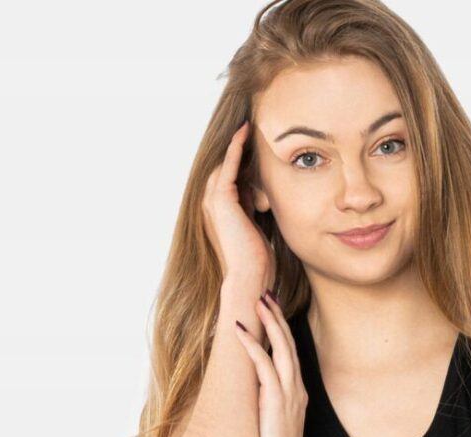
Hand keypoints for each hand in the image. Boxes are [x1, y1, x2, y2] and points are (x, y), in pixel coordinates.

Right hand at [202, 120, 275, 290]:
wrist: (250, 278)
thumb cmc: (257, 262)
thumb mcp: (255, 229)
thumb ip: (252, 211)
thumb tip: (260, 196)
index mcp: (219, 214)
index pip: (228, 179)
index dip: (239, 161)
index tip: (252, 144)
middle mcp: (211, 206)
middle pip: (223, 167)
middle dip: (235, 148)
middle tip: (250, 126)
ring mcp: (212, 202)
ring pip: (224, 163)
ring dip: (236, 144)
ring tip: (248, 125)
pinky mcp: (221, 200)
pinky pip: (228, 166)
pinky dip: (235, 148)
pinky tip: (245, 132)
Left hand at [233, 293, 311, 436]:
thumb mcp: (272, 428)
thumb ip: (265, 409)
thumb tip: (250, 399)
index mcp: (296, 396)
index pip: (290, 356)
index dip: (282, 331)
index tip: (273, 311)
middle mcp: (296, 390)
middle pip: (289, 345)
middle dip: (278, 317)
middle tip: (267, 293)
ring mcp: (288, 394)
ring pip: (281, 348)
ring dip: (269, 321)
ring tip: (258, 299)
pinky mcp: (274, 401)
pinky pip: (263, 364)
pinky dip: (251, 344)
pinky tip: (240, 328)